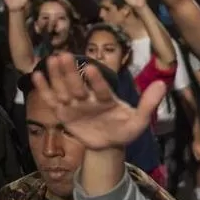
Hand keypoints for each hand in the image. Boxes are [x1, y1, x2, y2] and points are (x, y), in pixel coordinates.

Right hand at [31, 53, 167, 149]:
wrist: (108, 143)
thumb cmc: (124, 130)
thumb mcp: (138, 121)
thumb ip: (148, 104)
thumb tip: (163, 84)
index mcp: (107, 99)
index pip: (101, 89)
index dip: (97, 80)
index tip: (92, 67)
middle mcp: (89, 98)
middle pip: (79, 85)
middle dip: (72, 72)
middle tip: (65, 55)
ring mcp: (75, 105)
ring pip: (64, 89)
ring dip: (57, 76)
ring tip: (51, 60)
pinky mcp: (63, 113)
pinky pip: (52, 101)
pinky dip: (44, 90)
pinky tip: (36, 76)